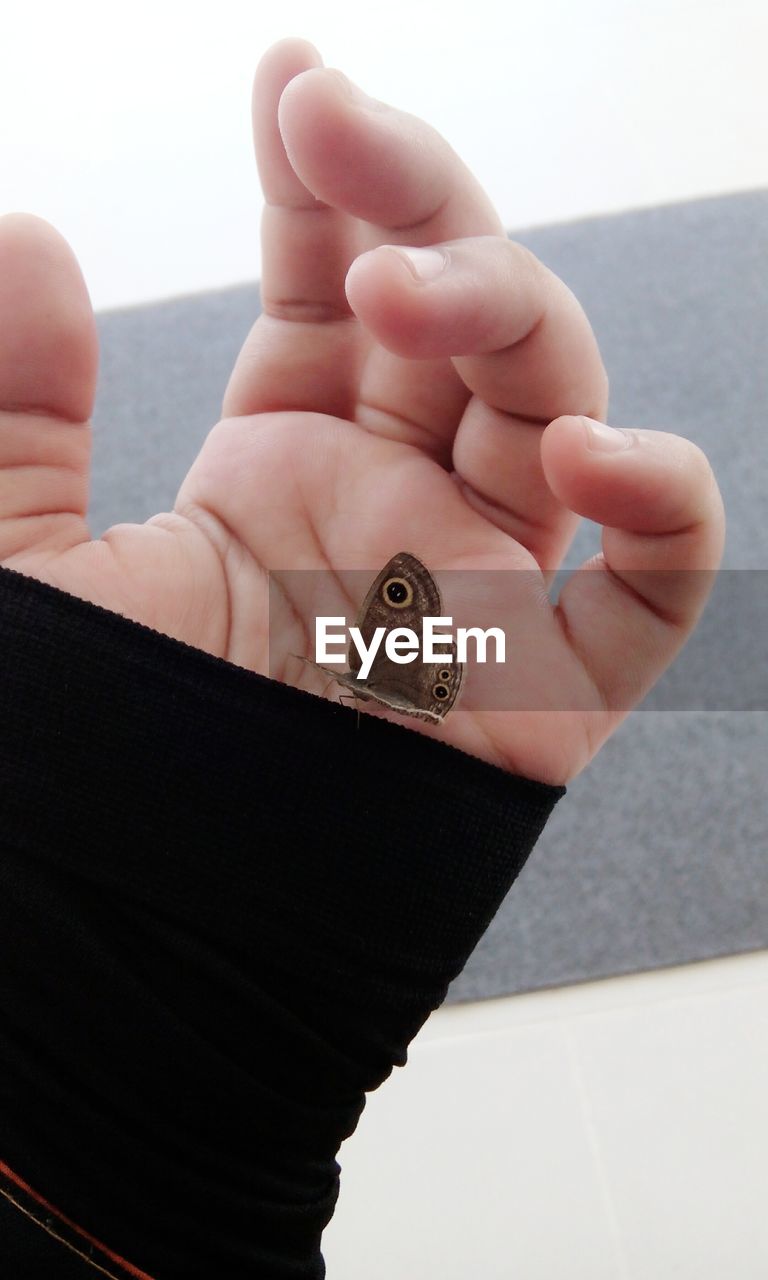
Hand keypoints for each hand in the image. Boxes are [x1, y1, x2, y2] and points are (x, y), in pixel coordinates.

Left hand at [0, 38, 723, 784]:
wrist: (143, 933)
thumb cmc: (85, 754)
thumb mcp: (17, 558)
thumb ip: (11, 406)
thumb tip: (24, 234)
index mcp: (286, 470)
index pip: (339, 290)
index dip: (329, 182)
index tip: (293, 79)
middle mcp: (398, 508)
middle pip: (466, 315)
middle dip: (419, 201)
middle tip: (337, 125)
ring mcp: (483, 585)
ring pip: (560, 402)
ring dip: (506, 313)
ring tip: (399, 287)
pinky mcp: (551, 684)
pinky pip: (657, 583)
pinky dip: (662, 506)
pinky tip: (592, 455)